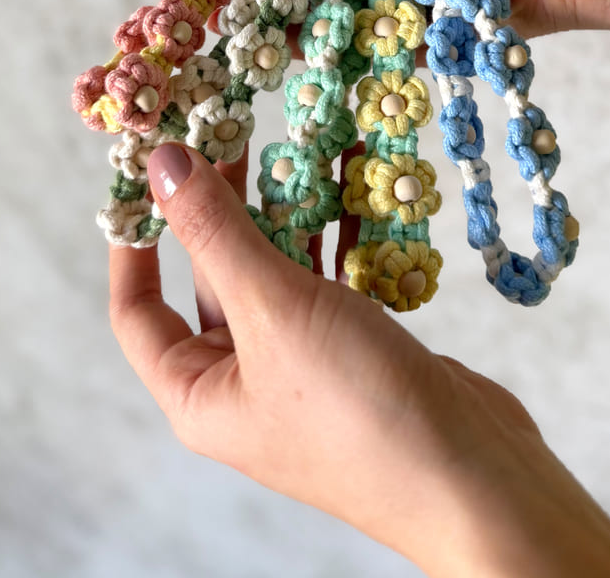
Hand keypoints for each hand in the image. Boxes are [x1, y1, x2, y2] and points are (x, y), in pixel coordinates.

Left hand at [110, 142, 609, 577]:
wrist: (473, 476)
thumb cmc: (356, 409)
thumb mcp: (274, 311)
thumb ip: (217, 232)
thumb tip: (160, 163)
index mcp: (199, 393)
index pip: (139, 309)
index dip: (136, 240)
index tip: (151, 173)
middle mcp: (244, 380)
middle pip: (218, 275)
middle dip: (229, 206)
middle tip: (238, 131)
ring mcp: (304, 363)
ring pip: (282, 269)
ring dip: (293, 210)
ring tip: (303, 144)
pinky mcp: (357, 347)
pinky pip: (334, 275)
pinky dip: (342, 230)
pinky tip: (356, 179)